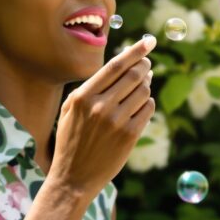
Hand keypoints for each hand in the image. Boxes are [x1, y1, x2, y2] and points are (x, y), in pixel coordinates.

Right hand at [49, 37, 156, 199]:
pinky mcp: (129, 136)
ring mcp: (116, 122)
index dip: (135, 51)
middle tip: (148, 63)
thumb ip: (91, 86)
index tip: (149, 40)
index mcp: (83, 97)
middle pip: (134, 75)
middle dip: (145, 65)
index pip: (115, 66)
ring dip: (146, 85)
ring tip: (141, 86)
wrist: (73, 179)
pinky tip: (140, 106)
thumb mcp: (70, 110)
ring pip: (144, 91)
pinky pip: (148, 109)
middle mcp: (100, 107)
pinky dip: (147, 104)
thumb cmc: (71, 141)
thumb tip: (124, 65)